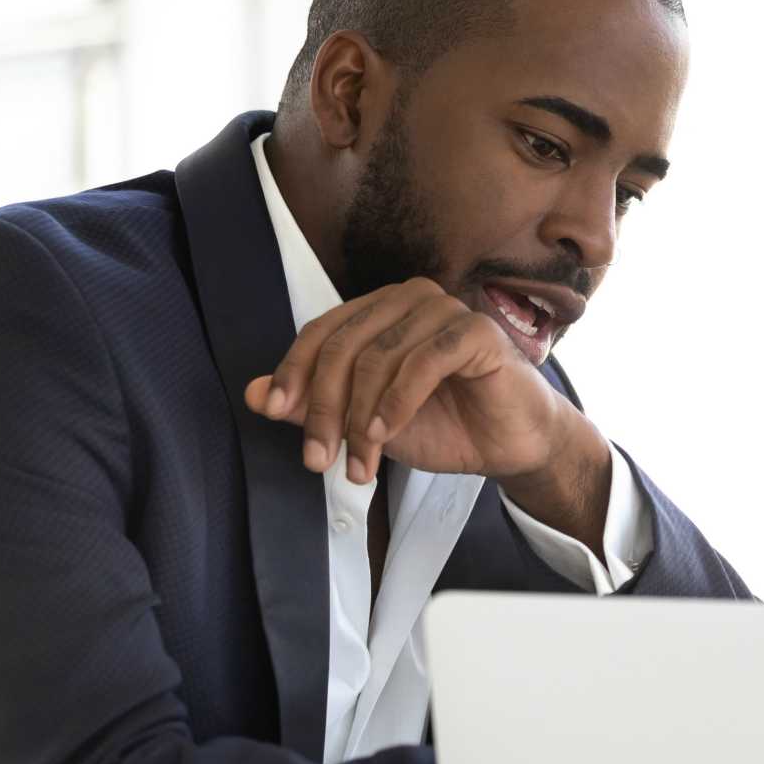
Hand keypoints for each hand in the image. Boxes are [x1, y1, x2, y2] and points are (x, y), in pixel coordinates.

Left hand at [243, 277, 570, 483]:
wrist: (511, 444)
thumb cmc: (445, 424)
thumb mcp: (366, 423)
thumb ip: (315, 405)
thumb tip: (252, 394)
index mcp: (381, 310)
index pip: (322, 332)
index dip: (293, 371)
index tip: (277, 413)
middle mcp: (410, 299)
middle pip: (344, 346)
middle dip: (324, 408)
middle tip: (318, 459)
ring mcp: (446, 311)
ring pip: (379, 357)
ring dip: (361, 418)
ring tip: (360, 463)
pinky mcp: (477, 331)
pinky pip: (423, 361)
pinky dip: (398, 402)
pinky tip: (388, 434)